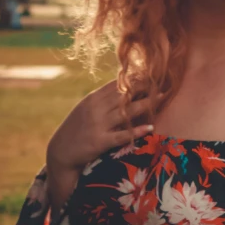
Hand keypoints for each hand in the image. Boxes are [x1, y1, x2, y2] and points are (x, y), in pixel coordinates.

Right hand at [47, 79, 164, 171]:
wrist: (60, 151)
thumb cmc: (77, 128)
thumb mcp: (86, 109)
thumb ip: (103, 98)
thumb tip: (122, 86)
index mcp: (93, 98)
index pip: (117, 84)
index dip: (136, 78)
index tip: (152, 73)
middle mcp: (96, 109)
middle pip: (124, 94)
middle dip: (145, 87)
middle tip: (163, 81)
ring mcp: (98, 125)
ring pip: (126, 111)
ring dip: (146, 103)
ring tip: (163, 97)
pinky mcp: (100, 142)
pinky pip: (122, 135)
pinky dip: (137, 130)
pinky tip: (151, 127)